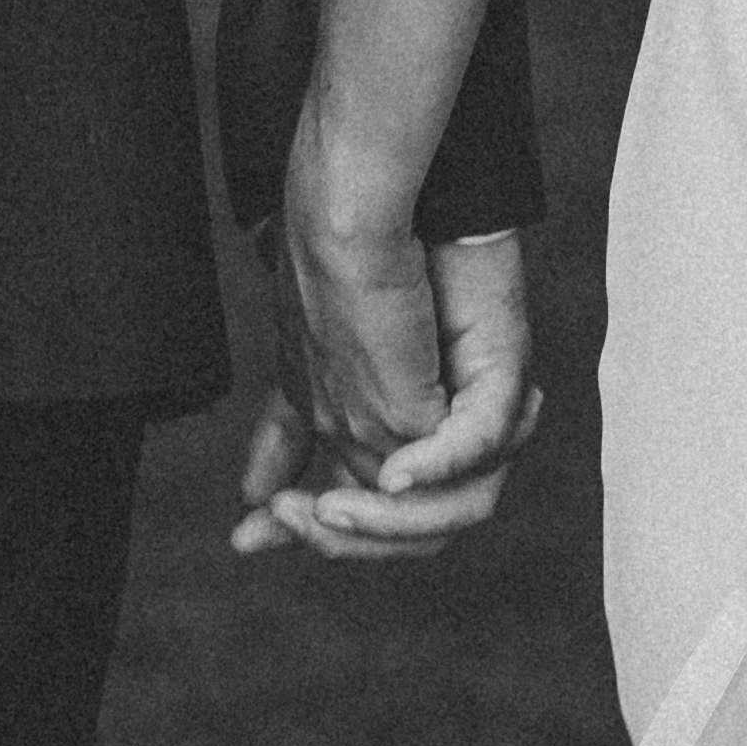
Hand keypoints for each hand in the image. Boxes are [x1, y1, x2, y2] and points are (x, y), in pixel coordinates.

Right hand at [239, 199, 537, 565]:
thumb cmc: (340, 271)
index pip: (364, 503)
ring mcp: (471, 404)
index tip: (246, 540)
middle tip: (293, 515)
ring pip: (449, 506)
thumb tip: (254, 504)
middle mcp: (432, 422)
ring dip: (384, 518)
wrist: (362, 205)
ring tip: (329, 507)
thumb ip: (292, 439)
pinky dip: (433, 465)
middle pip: (407, 523)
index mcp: (386, 425)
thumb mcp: (303, 370)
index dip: (310, 532)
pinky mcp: (500, 372)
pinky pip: (479, 444)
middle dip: (342, 532)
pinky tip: (394, 476)